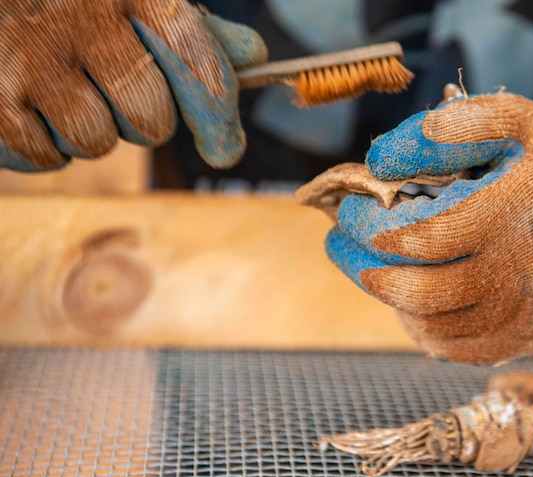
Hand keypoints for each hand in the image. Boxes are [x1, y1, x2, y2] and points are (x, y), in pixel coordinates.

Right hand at [0, 1, 266, 171]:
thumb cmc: (71, 5)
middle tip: (111, 89)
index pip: (194, 63)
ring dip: (90, 132)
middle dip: (141, 119)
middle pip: (149, 120)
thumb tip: (254, 56)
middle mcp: (81, 20)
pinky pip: (46, 157)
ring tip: (63, 90)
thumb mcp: (133, 2)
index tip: (225, 150)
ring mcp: (32, 61)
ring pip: (97, 142)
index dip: (216, 115)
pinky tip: (31, 105)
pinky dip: (45, 145)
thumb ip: (194, 32)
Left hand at [326, 93, 532, 363]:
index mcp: (522, 211)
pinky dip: (427, 332)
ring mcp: (531, 311)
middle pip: (428, 293)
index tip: (352, 216)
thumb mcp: (519, 119)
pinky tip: (413, 305)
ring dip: (395, 303)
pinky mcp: (532, 335)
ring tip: (379, 272)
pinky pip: (464, 350)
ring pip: (439, 328)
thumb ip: (455, 127)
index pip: (430, 238)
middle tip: (346, 252)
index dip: (378, 232)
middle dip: (371, 274)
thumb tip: (383, 159)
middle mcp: (528, 270)